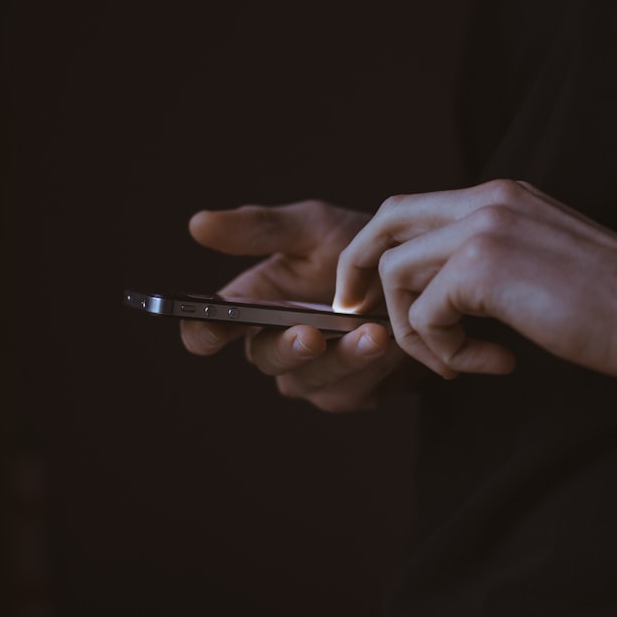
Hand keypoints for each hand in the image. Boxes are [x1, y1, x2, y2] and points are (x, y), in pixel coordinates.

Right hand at [180, 200, 418, 411]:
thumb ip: (260, 228)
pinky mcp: (350, 392)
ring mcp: (312, 373)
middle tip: (311, 335)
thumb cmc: (357, 246)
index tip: (212, 330)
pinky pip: (351, 391)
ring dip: (341, 359)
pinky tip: (392, 343)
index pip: (210, 328)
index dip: (203, 333)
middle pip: (264, 359)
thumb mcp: (312, 227)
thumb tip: (197, 223)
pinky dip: (371, 368)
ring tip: (373, 333)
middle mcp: (275, 344)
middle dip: (287, 348)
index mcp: (253, 304)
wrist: (419, 274)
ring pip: (310, 380)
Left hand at [333, 179, 616, 379]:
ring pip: (397, 272)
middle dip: (358, 268)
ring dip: (413, 329)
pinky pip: (426, 313)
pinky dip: (442, 350)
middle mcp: (486, 199)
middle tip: (355, 311)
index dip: (377, 248)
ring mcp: (483, 226)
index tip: (367, 291)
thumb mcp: (533, 260)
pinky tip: (486, 363)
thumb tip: (431, 289)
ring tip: (453, 360)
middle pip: (386, 220)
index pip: (410, 208)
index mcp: (498, 196)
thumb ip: (481, 259)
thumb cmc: (603, 302)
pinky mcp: (483, 266)